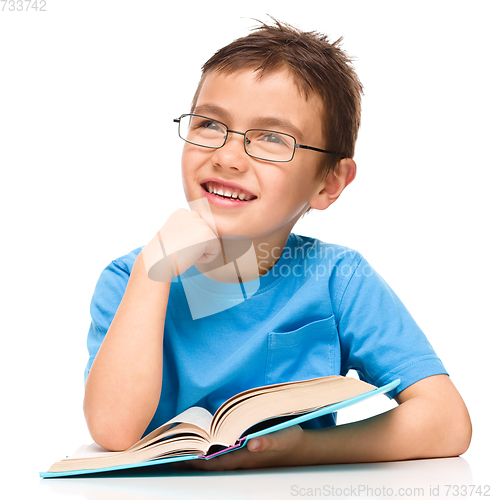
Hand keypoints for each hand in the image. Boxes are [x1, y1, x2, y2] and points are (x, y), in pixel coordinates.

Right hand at [142, 208, 221, 281]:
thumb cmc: (163, 254)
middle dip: (195, 246)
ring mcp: (201, 223)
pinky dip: (205, 259)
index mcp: (182, 212)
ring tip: (184, 252)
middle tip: (179, 249)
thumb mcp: (174, 235)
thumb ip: (188, 231)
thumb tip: (201, 236)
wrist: (156, 261)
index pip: (197, 230)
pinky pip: (215, 251)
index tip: (175, 244)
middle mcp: (193, 214)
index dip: (188, 242)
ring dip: (200, 251)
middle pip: (206, 235)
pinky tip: (190, 256)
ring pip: (211, 243)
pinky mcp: (208, 236)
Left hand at [180, 425, 306, 470]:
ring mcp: (240, 460)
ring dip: (195, 457)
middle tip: (168, 453)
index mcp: (244, 459)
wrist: (300, 451)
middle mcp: (239, 462)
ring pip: (212, 462)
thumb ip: (268, 442)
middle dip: (188, 459)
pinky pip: (220, 456)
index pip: (213, 464)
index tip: (177, 455)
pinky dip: (206, 453)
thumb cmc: (289, 442)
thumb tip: (252, 444)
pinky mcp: (242, 455)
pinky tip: (197, 447)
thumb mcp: (283, 438)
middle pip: (208, 465)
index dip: (195, 461)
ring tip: (176, 450)